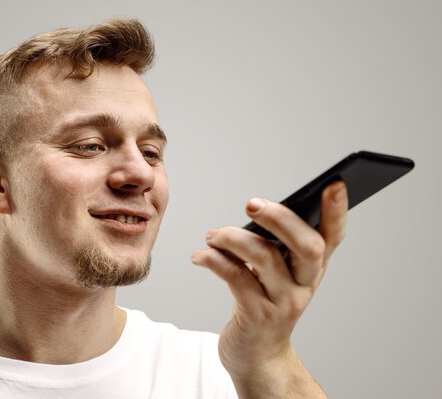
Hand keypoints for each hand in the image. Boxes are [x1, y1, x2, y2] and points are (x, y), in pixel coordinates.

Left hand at [191, 181, 347, 396]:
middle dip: (280, 219)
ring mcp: (283, 302)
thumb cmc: (265, 303)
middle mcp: (305, 284)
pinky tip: (200, 255)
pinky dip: (214, 260)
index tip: (335, 183)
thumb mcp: (279, 274)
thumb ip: (276, 244)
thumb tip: (257, 209)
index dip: (337, 211)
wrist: (256, 355)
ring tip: (212, 234)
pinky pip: (235, 277)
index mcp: (313, 269)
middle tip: (251, 204)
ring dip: (232, 238)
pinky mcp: (257, 315)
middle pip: (307, 246)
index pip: (334, 237)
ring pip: (265, 258)